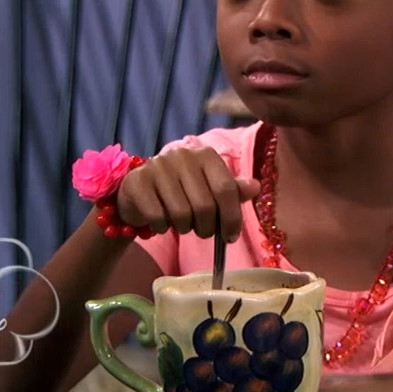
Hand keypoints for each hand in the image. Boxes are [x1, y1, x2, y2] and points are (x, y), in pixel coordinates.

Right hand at [116, 147, 258, 240]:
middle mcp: (182, 155)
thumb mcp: (210, 189)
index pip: (226, 189)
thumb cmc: (181, 192)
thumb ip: (231, 190)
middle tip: (202, 232)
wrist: (138, 192)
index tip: (230, 237)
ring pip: (181, 214)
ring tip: (181, 223)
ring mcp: (158, 166)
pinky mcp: (137, 181)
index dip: (232, 218)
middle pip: (205, 206)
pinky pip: (157, 217)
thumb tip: (255, 187)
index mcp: (206, 155)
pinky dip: (162, 227)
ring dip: (183, 228)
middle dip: (206, 228)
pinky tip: (161, 222)